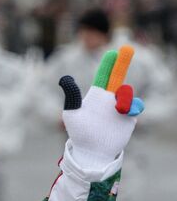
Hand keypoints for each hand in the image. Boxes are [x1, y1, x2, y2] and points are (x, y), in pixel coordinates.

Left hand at [59, 45, 143, 167]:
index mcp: (95, 96)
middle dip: (122, 63)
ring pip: (127, 92)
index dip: (108, 64)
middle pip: (118, 77)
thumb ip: (71, 96)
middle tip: (127, 48)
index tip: (112, 52)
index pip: (103, 76)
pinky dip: (133, 105)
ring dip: (124, 96)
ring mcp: (120, 107)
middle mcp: (108, 98)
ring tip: (118, 108)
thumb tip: (65, 77)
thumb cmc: (79, 133)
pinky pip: (136, 106)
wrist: (92, 151)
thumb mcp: (71, 113)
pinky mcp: (129, 117)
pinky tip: (125, 111)